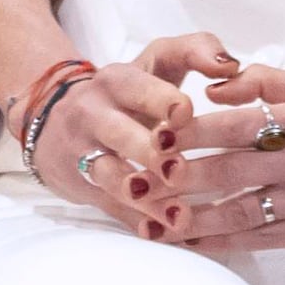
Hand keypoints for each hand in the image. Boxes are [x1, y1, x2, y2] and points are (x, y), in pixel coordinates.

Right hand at [19, 30, 231, 230]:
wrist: (54, 116)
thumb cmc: (132, 92)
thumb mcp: (157, 62)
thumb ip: (195, 50)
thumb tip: (230, 64)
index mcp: (119, 82)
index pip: (140, 87)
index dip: (163, 101)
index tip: (186, 113)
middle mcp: (94, 114)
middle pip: (119, 132)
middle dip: (147, 151)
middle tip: (176, 167)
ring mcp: (83, 151)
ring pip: (109, 174)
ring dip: (142, 195)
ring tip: (176, 213)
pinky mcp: (80, 184)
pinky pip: (108, 205)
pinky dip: (135, 220)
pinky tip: (161, 233)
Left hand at [155, 62, 284, 255]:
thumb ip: (265, 82)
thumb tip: (213, 86)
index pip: (228, 125)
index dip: (182, 134)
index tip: (147, 139)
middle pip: (225, 169)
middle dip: (175, 178)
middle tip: (135, 183)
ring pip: (238, 209)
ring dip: (191, 217)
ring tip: (153, 220)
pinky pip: (261, 239)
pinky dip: (222, 243)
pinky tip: (192, 244)